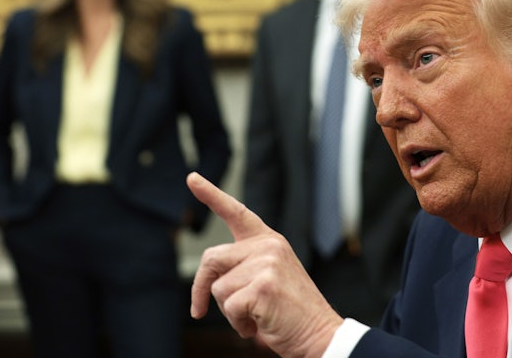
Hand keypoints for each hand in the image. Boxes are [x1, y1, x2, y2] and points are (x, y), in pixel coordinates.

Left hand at [187, 172, 343, 357]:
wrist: (319, 334)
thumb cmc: (291, 312)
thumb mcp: (268, 279)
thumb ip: (244, 267)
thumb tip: (208, 281)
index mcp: (269, 241)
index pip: (236, 212)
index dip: (211, 195)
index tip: (192, 178)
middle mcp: (268, 246)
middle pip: (211, 259)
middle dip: (200, 288)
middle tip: (200, 310)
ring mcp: (267, 263)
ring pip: (218, 288)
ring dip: (229, 311)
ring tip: (256, 316)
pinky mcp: (264, 285)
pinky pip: (228, 307)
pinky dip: (238, 323)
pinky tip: (259, 324)